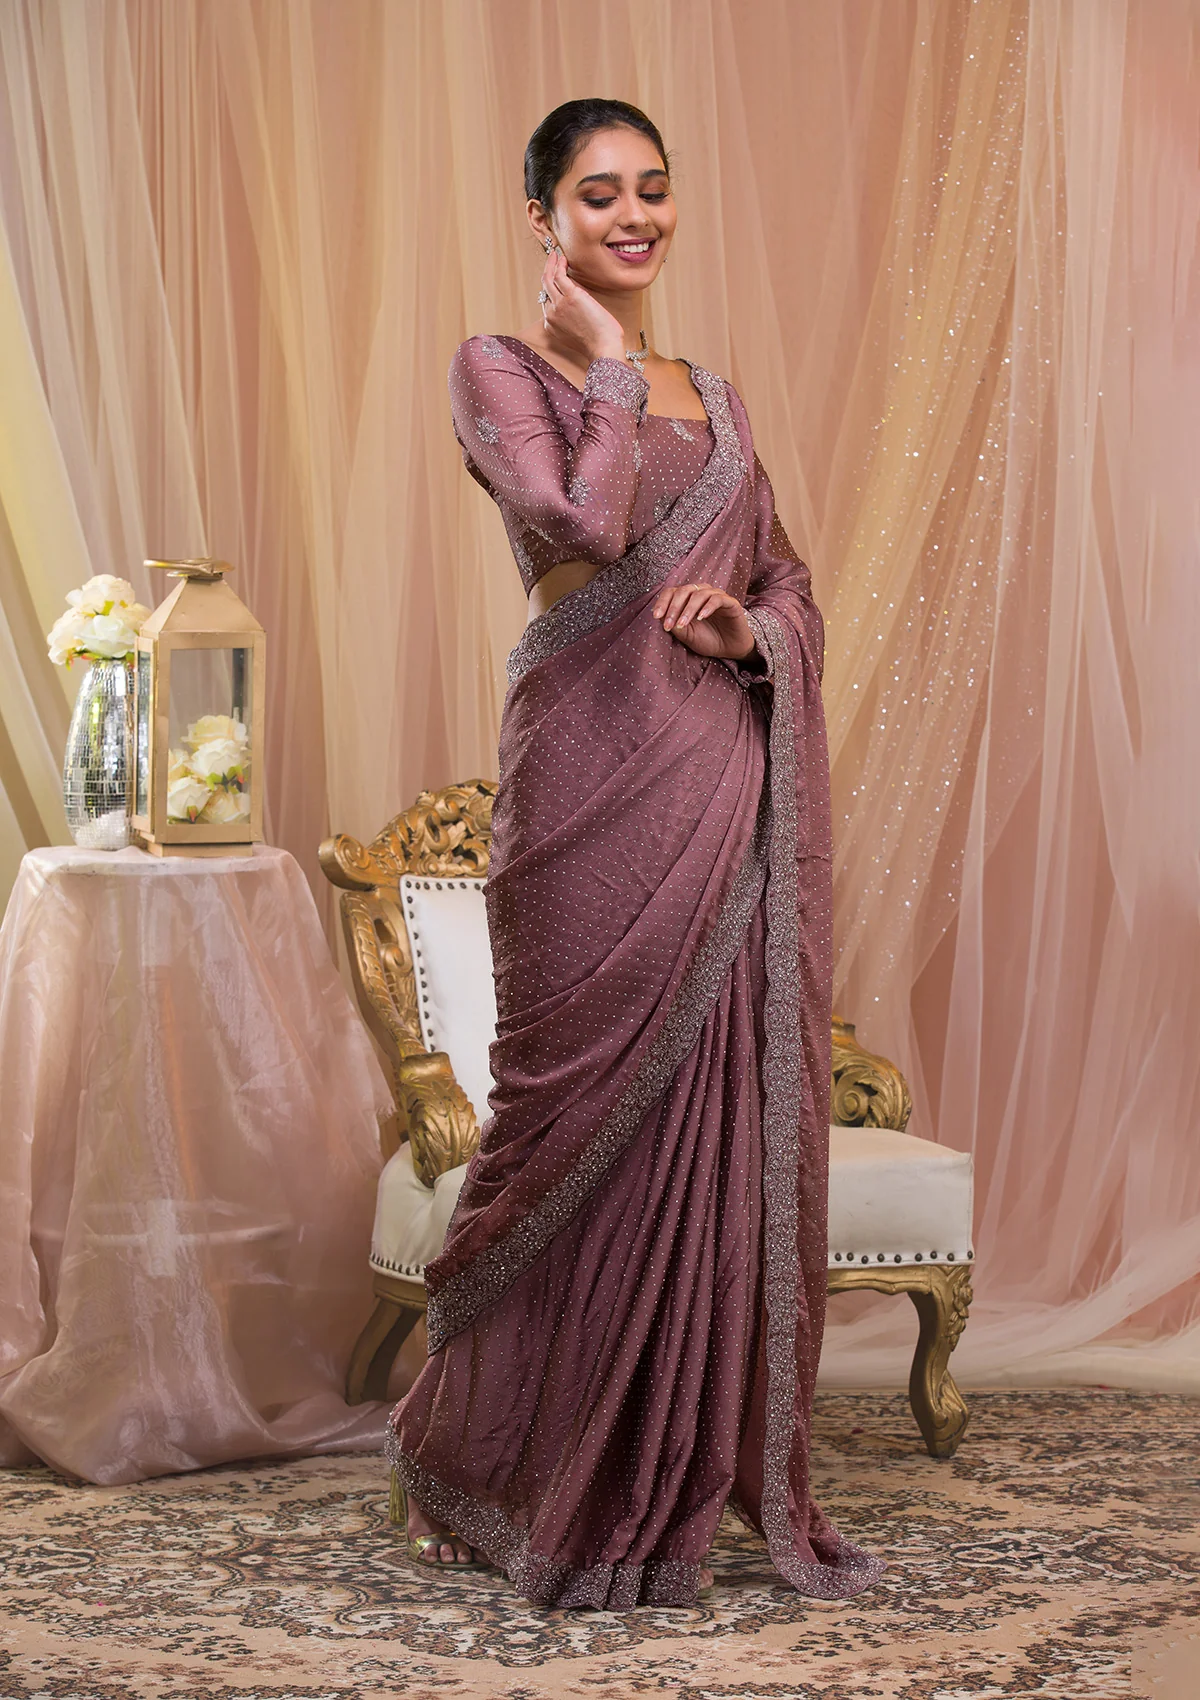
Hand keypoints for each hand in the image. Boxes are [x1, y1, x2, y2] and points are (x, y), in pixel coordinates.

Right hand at [540, 248, 625, 363]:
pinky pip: (559, 275)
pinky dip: (559, 264)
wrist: (603, 348)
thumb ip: (573, 322)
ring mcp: (558, 305)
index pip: (548, 303)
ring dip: (551, 264)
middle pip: (545, 289)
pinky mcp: (569, 296)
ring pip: (548, 279)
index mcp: (551, 326)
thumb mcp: (579, 335)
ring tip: (556, 254)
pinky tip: (562, 258)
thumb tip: (580, 309)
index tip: (556, 278)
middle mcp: (550, 315)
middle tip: (552, 260)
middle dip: (547, 273)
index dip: (552, 289)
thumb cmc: (599, 344)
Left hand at [652, 583, 756, 661]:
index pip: (672, 592)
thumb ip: (675, 626)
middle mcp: (702, 593)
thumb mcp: (687, 636)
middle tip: (669, 625)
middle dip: (673, 608)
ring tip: (683, 624)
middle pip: (684, 591)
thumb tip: (661, 617)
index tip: (655, 616)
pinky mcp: (731, 603)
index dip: (663, 602)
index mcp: (688, 599)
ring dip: (688, 609)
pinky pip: (717, 599)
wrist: (730, 649)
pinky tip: (701, 617)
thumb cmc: (708, 640)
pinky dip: (707, 607)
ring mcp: (717, 596)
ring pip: (699, 594)